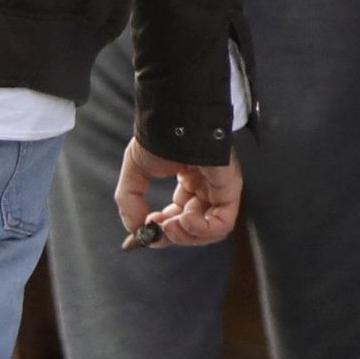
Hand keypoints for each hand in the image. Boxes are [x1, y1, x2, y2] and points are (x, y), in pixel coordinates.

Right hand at [114, 139, 243, 246]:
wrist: (174, 122)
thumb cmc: (160, 138)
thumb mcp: (135, 171)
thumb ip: (130, 201)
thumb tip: (135, 229)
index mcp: (189, 180)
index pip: (180, 216)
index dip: (163, 230)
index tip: (145, 233)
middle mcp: (206, 187)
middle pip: (195, 227)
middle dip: (173, 235)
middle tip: (157, 231)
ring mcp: (219, 189)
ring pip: (210, 231)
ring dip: (185, 236)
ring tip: (168, 225)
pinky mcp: (230, 190)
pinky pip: (222, 224)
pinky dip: (200, 230)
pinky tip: (183, 219)